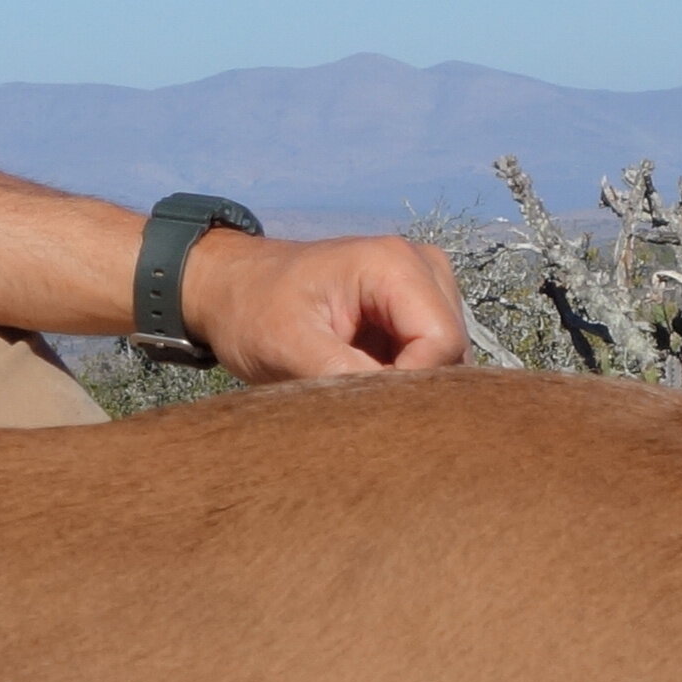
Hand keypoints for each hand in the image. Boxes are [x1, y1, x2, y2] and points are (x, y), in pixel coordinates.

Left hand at [177, 228, 470, 381]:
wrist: (231, 288)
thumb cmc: (250, 309)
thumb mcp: (289, 348)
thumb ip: (348, 378)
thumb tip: (399, 417)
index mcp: (394, 264)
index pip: (442, 344)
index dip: (410, 387)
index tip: (361, 407)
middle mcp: (422, 266)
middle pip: (450, 352)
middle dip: (407, 387)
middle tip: (351, 400)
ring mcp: (423, 285)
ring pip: (444, 360)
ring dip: (403, 384)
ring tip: (348, 382)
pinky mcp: (415, 308)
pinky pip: (428, 358)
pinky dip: (399, 377)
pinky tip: (359, 376)